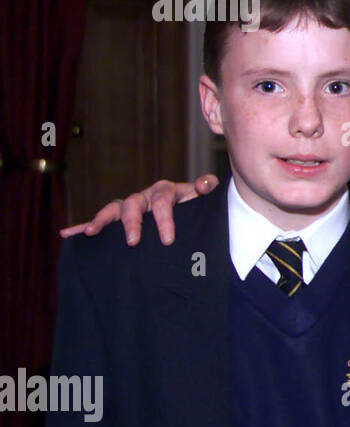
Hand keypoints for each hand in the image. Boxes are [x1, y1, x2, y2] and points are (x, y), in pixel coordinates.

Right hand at [60, 174, 218, 244]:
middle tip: (133, 242)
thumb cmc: (199, 209)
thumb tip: (204, 184)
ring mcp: (131, 208)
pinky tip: (66, 234)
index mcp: (166, 192)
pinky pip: (100, 221)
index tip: (167, 240)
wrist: (193, 215)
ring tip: (92, 232)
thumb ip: (206, 189)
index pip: (162, 201)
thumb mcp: (205, 201)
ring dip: (101, 219)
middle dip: (132, 223)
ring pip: (113, 209)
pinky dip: (83, 226)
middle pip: (133, 204)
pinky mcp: (121, 219)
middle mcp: (145, 197)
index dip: (164, 219)